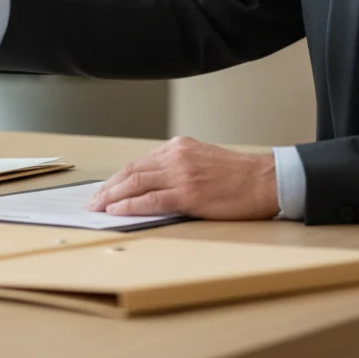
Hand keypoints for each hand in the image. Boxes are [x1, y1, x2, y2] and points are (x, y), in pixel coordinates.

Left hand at [87, 136, 278, 219]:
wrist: (265, 180)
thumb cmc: (238, 176)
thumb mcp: (202, 160)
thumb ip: (178, 167)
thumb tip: (153, 185)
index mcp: (177, 147)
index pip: (138, 163)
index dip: (117, 178)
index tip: (104, 189)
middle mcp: (175, 156)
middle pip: (131, 171)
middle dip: (108, 187)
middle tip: (93, 201)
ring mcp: (181, 174)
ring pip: (135, 183)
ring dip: (112, 196)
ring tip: (98, 207)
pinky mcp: (189, 193)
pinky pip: (151, 200)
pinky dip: (130, 205)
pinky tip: (117, 210)